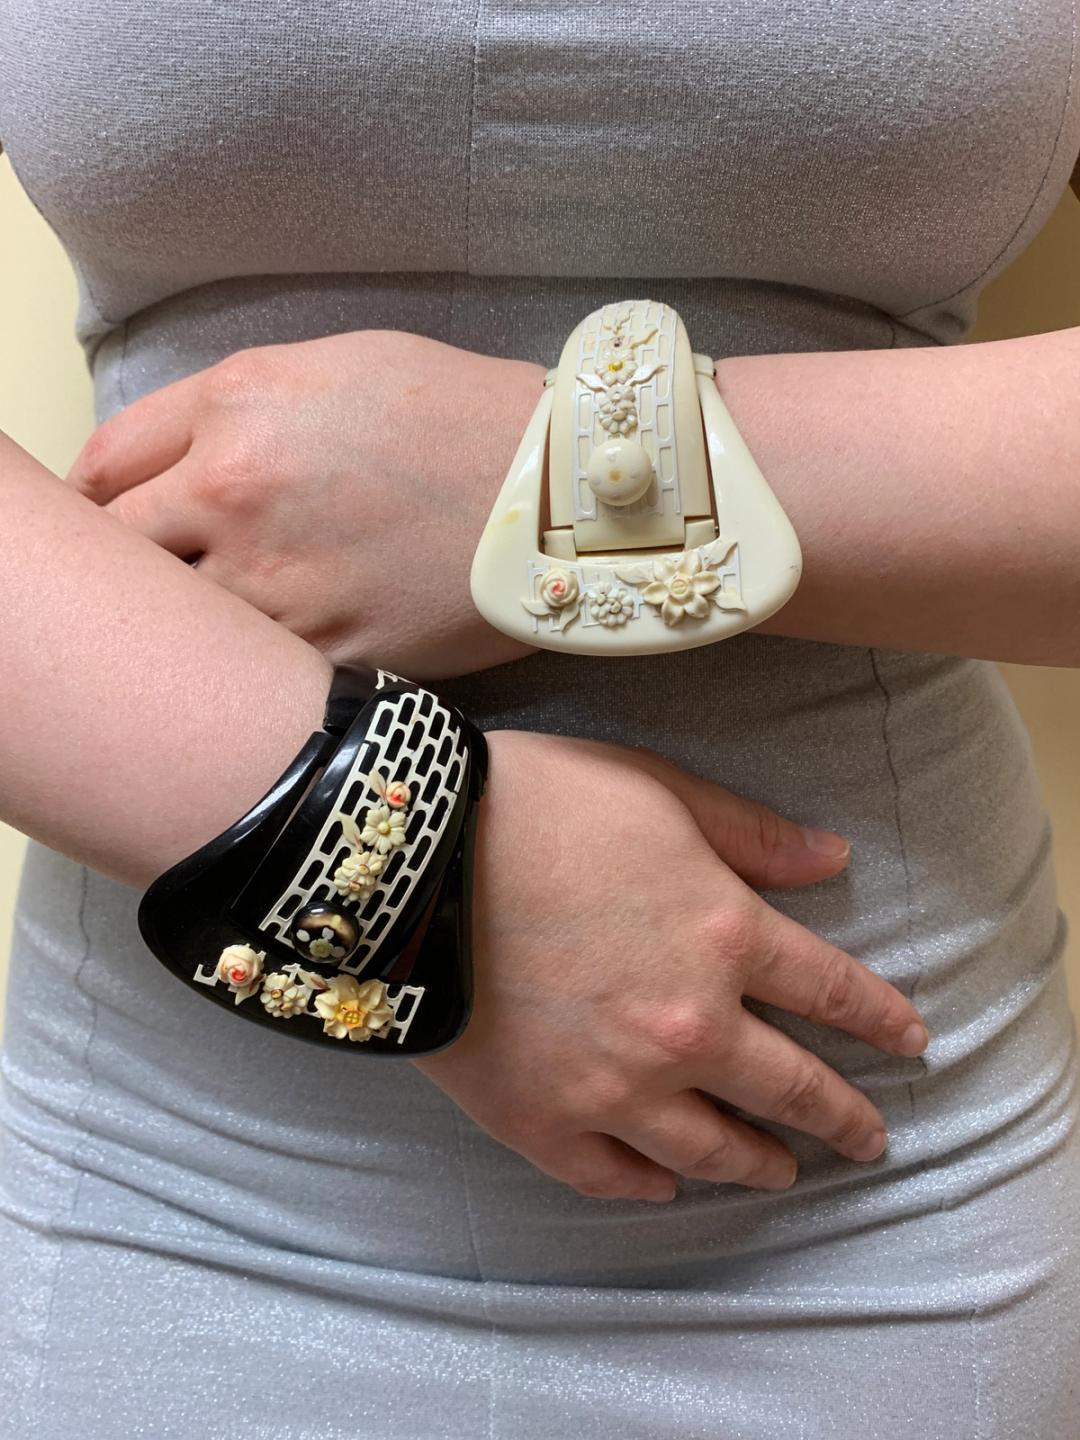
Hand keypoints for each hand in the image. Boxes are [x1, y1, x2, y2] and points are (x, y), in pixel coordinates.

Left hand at [64, 330, 545, 678]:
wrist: (561, 489)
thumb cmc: (455, 413)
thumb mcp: (330, 365)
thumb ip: (227, 408)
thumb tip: (161, 466)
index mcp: (234, 407)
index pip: (100, 467)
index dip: (97, 500)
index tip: (115, 520)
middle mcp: (233, 493)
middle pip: (118, 552)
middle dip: (135, 563)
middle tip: (170, 571)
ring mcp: (277, 584)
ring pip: (179, 623)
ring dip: (196, 620)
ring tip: (245, 610)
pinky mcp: (328, 654)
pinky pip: (253, 668)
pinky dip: (258, 660)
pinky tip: (292, 642)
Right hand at [415, 731, 928, 1200]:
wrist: (411, 854)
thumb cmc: (537, 804)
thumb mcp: (659, 792)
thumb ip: (751, 834)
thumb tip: (834, 861)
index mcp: (724, 938)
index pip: (833, 992)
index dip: (881, 1020)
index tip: (911, 1043)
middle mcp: (686, 1027)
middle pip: (790, 1088)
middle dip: (842, 1117)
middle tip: (867, 1140)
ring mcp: (614, 1087)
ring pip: (711, 1148)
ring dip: (757, 1163)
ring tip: (780, 1171)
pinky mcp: (542, 1120)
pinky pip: (610, 1175)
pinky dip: (647, 1184)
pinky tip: (665, 1184)